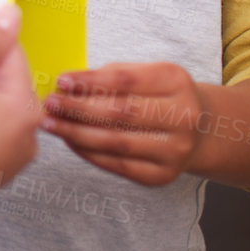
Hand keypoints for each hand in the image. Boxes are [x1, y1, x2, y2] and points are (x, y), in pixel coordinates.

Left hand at [41, 62, 206, 185]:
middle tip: (49, 104)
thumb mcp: (145, 74)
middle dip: (78, 108)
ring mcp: (175, 150)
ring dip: (76, 133)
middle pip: (120, 113)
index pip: (125, 81)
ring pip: (116, 142)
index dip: (90, 81)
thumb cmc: (160, 95)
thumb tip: (67, 84)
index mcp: (176, 82)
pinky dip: (89, 153)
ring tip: (51, 123)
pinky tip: (70, 141)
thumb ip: (110, 76)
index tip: (61, 81)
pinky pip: (118, 165)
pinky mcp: (162, 176)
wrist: (199, 130)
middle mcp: (183, 117)